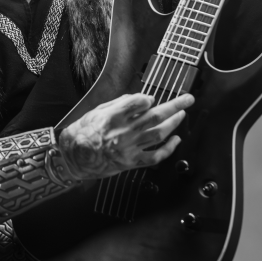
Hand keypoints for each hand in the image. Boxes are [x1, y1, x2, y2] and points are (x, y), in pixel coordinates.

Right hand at [57, 93, 192, 180]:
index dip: (148, 99)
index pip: (139, 102)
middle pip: (155, 116)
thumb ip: (119, 104)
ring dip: (174, 123)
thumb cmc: (81, 134)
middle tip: (188, 99)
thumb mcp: (96, 111)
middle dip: (175, 105)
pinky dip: (168, 148)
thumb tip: (140, 99)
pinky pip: (155, 156)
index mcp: (112, 117)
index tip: (151, 99)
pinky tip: (176, 140)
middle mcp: (123, 132)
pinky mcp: (131, 162)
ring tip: (182, 115)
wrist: (73, 158)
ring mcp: (129, 148)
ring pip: (159, 134)